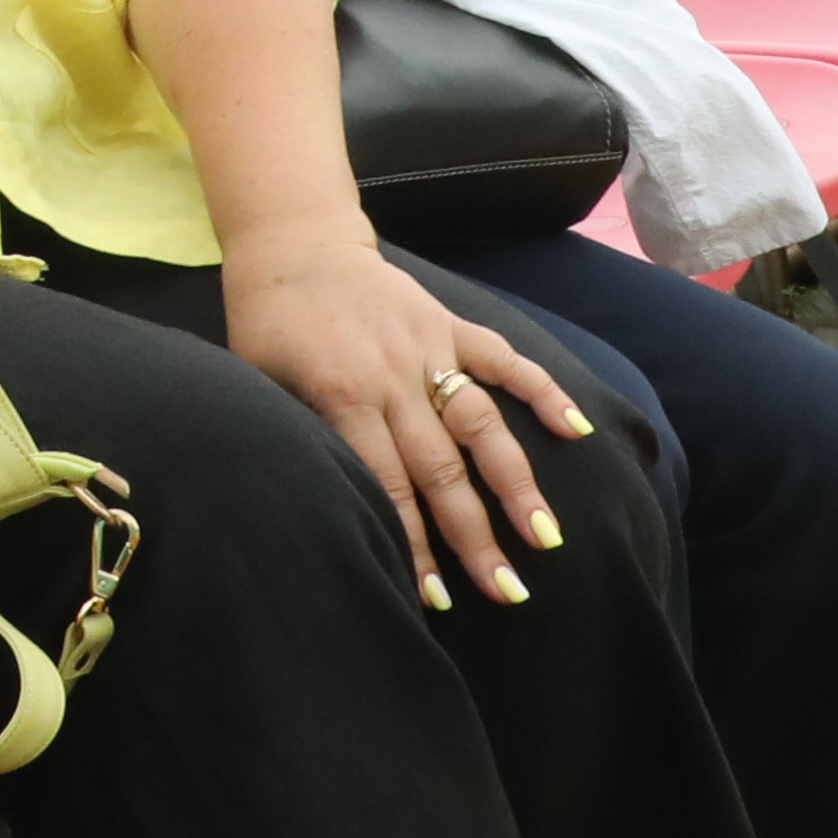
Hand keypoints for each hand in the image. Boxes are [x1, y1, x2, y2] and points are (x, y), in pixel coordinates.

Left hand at [218, 227, 582, 603]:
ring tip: (547, 537)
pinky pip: (503, 359)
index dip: (413, 543)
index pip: (388, 485)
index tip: (438, 596)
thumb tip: (327, 505)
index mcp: (342, 393)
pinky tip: (577, 430)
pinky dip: (541, 391)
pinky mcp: (449, 322)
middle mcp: (393, 375)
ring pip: (481, 423)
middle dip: (474, 536)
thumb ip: (301, 434)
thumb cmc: (268, 323)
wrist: (293, 240)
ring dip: (516, 482)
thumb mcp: (260, 380)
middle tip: (507, 590)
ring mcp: (428, 347)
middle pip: (441, 469)